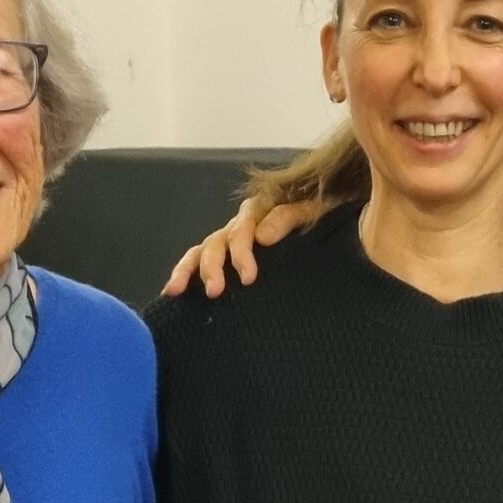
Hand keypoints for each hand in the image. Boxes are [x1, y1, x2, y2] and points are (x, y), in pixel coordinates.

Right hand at [161, 196, 317, 298]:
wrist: (330, 222)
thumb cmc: (323, 214)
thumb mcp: (315, 210)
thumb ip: (290, 217)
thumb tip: (262, 237)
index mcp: (259, 210)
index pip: (242, 230)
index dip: (241, 253)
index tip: (247, 277)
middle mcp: (240, 224)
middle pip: (217, 242)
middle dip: (212, 267)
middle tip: (215, 291)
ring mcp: (231, 240)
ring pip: (202, 250)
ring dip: (189, 270)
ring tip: (176, 291)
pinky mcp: (228, 256)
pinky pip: (199, 260)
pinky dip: (185, 273)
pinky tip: (172, 292)